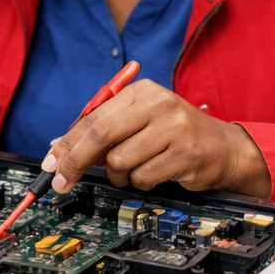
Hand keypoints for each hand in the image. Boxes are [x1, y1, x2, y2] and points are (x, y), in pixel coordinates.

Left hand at [40, 81, 271, 197]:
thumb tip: (60, 149)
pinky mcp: (185, 155)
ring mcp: (173, 129)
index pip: (93, 117)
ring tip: (135, 168)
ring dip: (119, 175)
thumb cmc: (173, 135)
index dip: (67, 143)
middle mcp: (158, 105)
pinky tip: (156, 172)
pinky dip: (141, 182)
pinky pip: (142, 178)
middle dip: (75, 162)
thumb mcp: (140, 121)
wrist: (223, 148)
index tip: (51, 162)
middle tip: (62, 181)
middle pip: (101, 136)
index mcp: (141, 92)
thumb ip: (105, 131)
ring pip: (120, 162)